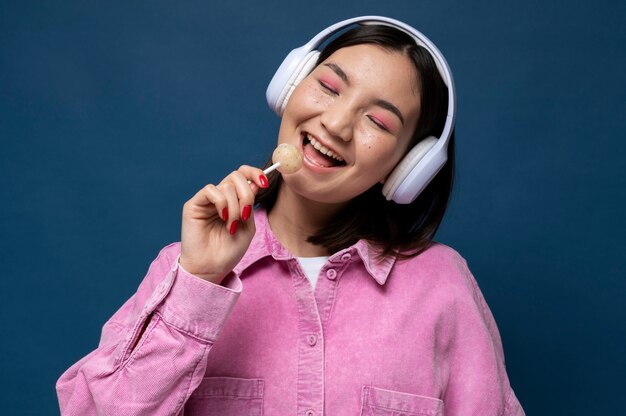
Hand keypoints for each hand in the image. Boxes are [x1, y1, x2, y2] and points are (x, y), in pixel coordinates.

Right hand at [179, 166, 268, 284]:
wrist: (212, 268)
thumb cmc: (229, 251)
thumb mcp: (248, 226)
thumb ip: (250, 204)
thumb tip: (254, 183)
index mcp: (235, 200)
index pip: (244, 175)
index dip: (255, 173)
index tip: (265, 184)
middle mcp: (221, 197)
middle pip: (237, 176)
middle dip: (246, 194)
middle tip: (245, 214)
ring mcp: (207, 200)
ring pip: (226, 186)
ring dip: (234, 207)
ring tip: (231, 226)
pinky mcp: (194, 204)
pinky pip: (210, 190)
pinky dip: (221, 203)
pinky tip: (223, 218)